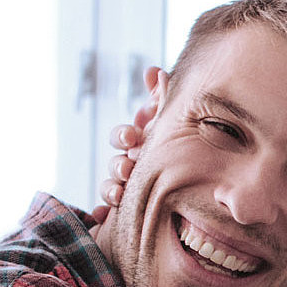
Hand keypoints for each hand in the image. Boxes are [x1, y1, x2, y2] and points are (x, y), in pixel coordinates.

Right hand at [90, 66, 161, 224]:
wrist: (185, 183)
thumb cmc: (171, 144)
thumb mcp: (169, 123)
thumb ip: (160, 97)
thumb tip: (153, 71)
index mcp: (137, 142)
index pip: (123, 136)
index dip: (124, 136)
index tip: (133, 138)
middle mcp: (127, 162)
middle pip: (116, 162)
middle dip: (119, 165)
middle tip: (128, 168)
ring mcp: (123, 185)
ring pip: (110, 186)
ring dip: (111, 188)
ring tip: (119, 194)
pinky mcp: (121, 209)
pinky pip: (107, 212)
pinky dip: (102, 213)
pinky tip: (102, 216)